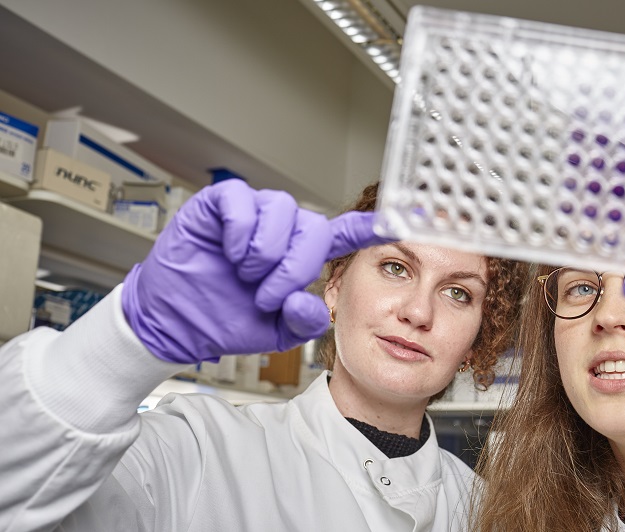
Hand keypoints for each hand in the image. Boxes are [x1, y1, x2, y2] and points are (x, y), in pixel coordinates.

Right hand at [122, 179, 390, 363]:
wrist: (176, 324)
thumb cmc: (224, 319)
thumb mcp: (274, 331)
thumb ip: (303, 320)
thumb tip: (312, 304)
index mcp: (299, 255)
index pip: (343, 233)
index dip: (368, 226)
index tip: (396, 221)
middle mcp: (281, 229)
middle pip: (313, 227)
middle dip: (295, 267)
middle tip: (267, 294)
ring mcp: (251, 214)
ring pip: (282, 210)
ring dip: (267, 252)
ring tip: (246, 274)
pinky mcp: (219, 204)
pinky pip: (243, 200)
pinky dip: (241, 231)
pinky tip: (231, 252)